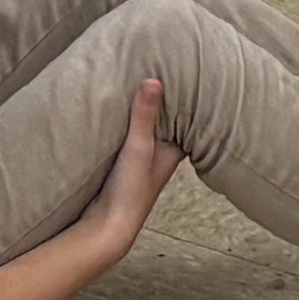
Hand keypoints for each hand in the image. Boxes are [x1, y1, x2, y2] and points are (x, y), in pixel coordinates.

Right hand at [88, 73, 180, 245]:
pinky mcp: (125, 168)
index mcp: (173, 153)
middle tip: (164, 72)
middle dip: (167, 104)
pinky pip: (132, 140)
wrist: (108, 227)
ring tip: (139, 84)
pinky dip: (129, 127)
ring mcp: (144, 163)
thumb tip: (154, 80)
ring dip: (146, 116)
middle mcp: (162, 158)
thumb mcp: (139, 148)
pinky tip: (119, 115)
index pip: (189, 122)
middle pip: (170, 125)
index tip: (190, 78)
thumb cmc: (131, 192)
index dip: (190, 102)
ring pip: (150, 133)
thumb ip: (144, 116)